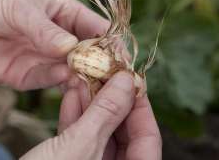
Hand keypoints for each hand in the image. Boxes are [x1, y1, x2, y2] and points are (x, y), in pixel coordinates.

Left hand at [0, 0, 107, 89]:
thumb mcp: (19, 7)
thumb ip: (44, 30)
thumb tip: (70, 49)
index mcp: (64, 15)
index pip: (96, 28)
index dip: (111, 41)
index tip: (123, 55)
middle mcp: (59, 39)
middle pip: (88, 54)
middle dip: (100, 65)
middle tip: (113, 77)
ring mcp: (45, 58)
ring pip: (72, 71)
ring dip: (83, 77)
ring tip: (95, 83)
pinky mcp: (28, 76)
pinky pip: (48, 81)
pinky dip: (59, 82)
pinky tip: (67, 80)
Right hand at [20, 72, 161, 159]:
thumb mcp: (79, 145)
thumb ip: (105, 113)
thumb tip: (126, 81)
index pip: (148, 138)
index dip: (141, 105)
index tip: (131, 79)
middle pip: (123, 132)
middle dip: (111, 100)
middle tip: (104, 74)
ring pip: (99, 132)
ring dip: (90, 104)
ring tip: (84, 77)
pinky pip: (80, 137)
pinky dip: (75, 116)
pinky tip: (70, 95)